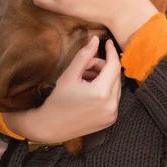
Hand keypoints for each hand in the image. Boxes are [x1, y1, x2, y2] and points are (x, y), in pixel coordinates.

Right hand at [2, 36, 121, 142]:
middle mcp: (111, 105)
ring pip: (116, 86)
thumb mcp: (69, 75)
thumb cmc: (57, 99)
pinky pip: (114, 98)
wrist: (51, 127)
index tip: (107, 42)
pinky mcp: (111, 120)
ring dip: (104, 78)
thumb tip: (95, 39)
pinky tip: (89, 92)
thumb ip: (84, 56)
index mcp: (101, 92)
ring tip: (84, 81)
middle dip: (102, 66)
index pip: (114, 65)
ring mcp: (112, 114)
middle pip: (115, 75)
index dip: (111, 52)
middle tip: (84, 68)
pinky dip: (105, 90)